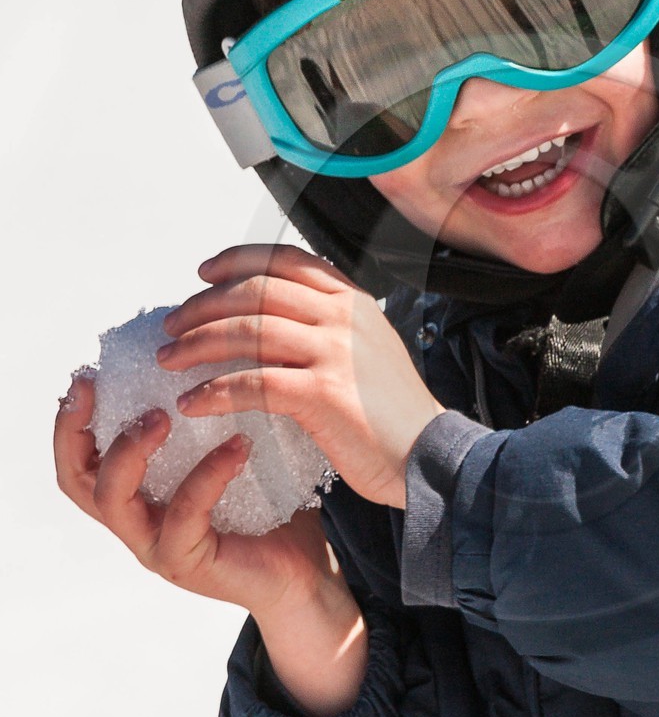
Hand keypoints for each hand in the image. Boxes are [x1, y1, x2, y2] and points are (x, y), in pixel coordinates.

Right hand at [53, 374, 351, 622]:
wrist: (304, 570)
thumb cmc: (271, 507)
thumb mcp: (234, 450)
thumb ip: (215, 411)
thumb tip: (217, 341)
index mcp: (138, 494)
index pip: (79, 457)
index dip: (70, 418)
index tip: (87, 375)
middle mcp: (136, 520)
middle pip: (75, 478)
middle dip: (77, 429)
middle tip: (102, 388)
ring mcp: (157, 545)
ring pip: (113, 499)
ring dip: (131, 450)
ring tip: (164, 415)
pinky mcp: (189, 562)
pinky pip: (183, 515)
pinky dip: (206, 476)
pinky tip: (238, 446)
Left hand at [156, 244, 444, 509]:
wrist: (431, 456)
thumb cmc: (396, 416)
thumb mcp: (370, 351)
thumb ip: (330, 329)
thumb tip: (273, 323)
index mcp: (353, 301)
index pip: (286, 260)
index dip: (238, 261)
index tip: (204, 274)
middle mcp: (344, 316)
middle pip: (256, 291)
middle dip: (204, 306)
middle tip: (172, 326)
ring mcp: (335, 351)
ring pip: (248, 330)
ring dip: (197, 344)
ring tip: (170, 360)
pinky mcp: (323, 392)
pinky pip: (252, 382)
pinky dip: (214, 391)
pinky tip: (192, 403)